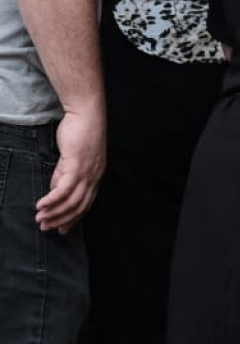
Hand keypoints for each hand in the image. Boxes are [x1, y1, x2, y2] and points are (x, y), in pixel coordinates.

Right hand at [35, 109, 103, 232]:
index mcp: (96, 176)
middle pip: (79, 207)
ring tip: (39, 220)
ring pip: (72, 201)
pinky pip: (64, 189)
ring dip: (54, 213)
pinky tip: (40, 206)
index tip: (61, 230)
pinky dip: (52, 200)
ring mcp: (87, 172)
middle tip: (45, 229)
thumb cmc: (80, 133)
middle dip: (61, 221)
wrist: (86, 114)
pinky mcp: (77, 165)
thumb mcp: (71, 159)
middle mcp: (95, 177)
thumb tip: (54, 191)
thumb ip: (63, 175)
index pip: (86, 204)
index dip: (73, 219)